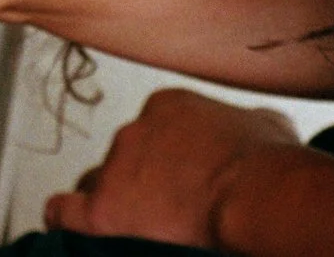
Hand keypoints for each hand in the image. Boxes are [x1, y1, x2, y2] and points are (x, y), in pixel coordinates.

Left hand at [44, 88, 300, 248]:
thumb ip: (248, 120)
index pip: (150, 131)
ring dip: (111, 202)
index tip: (174, 176)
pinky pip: (65, 211)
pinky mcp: (102, 210)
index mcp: (168, 107)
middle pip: (122, 159)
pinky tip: (69, 226)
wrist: (255, 194)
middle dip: (137, 180)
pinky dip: (66, 218)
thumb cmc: (266, 165)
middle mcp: (135, 131)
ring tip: (129, 225)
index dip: (161, 158)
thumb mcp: (268, 124)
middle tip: (162, 206)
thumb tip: (258, 125)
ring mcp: (115, 169)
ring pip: (96, 185)